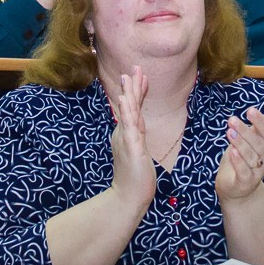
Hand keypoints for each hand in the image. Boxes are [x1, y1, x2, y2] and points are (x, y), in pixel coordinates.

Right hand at [109, 66, 154, 208]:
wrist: (128, 197)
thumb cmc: (134, 177)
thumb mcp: (138, 150)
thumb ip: (137, 134)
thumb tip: (139, 121)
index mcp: (126, 133)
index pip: (133, 108)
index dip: (137, 91)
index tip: (141, 75)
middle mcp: (123, 133)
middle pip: (129, 105)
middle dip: (132, 86)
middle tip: (135, 67)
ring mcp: (125, 139)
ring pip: (128, 112)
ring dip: (129, 93)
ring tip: (128, 76)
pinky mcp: (130, 146)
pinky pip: (128, 125)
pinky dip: (126, 111)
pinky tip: (125, 99)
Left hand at [215, 106, 263, 202]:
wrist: (235, 186)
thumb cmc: (244, 158)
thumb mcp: (253, 137)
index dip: (260, 122)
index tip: (250, 110)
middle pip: (258, 144)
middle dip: (245, 131)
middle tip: (232, 120)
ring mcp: (256, 172)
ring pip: (250, 157)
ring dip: (240, 144)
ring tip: (229, 132)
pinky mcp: (245, 183)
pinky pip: (244, 172)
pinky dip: (238, 162)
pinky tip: (232, 152)